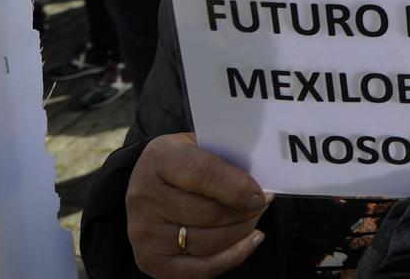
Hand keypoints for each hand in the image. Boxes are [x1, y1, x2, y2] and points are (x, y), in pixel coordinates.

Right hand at [126, 133, 271, 278]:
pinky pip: (201, 268)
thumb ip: (226, 158)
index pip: (202, 174)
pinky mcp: (151, 260)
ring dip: (241, 232)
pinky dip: (232, 257)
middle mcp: (145, 196)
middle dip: (245, 212)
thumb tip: (258, 183)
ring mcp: (145, 232)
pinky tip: (249, 242)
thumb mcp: (200, 144)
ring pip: (209, 242)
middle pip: (209, 214)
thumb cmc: (184, 162)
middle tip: (264, 203)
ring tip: (254, 218)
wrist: (150, 183)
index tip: (261, 195)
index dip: (237, 187)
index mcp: (159, 158)